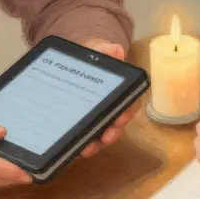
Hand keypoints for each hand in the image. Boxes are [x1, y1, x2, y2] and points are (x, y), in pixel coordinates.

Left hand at [77, 37, 140, 157]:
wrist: (73, 63)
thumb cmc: (90, 57)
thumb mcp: (95, 50)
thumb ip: (104, 49)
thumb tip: (116, 50)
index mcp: (118, 92)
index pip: (128, 105)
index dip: (126, 114)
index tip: (120, 118)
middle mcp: (111, 109)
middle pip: (116, 125)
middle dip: (111, 134)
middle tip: (104, 139)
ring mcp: (96, 120)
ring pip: (100, 136)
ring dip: (95, 144)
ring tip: (86, 149)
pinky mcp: (81, 126)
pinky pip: (83, 139)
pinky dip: (79, 146)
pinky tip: (71, 148)